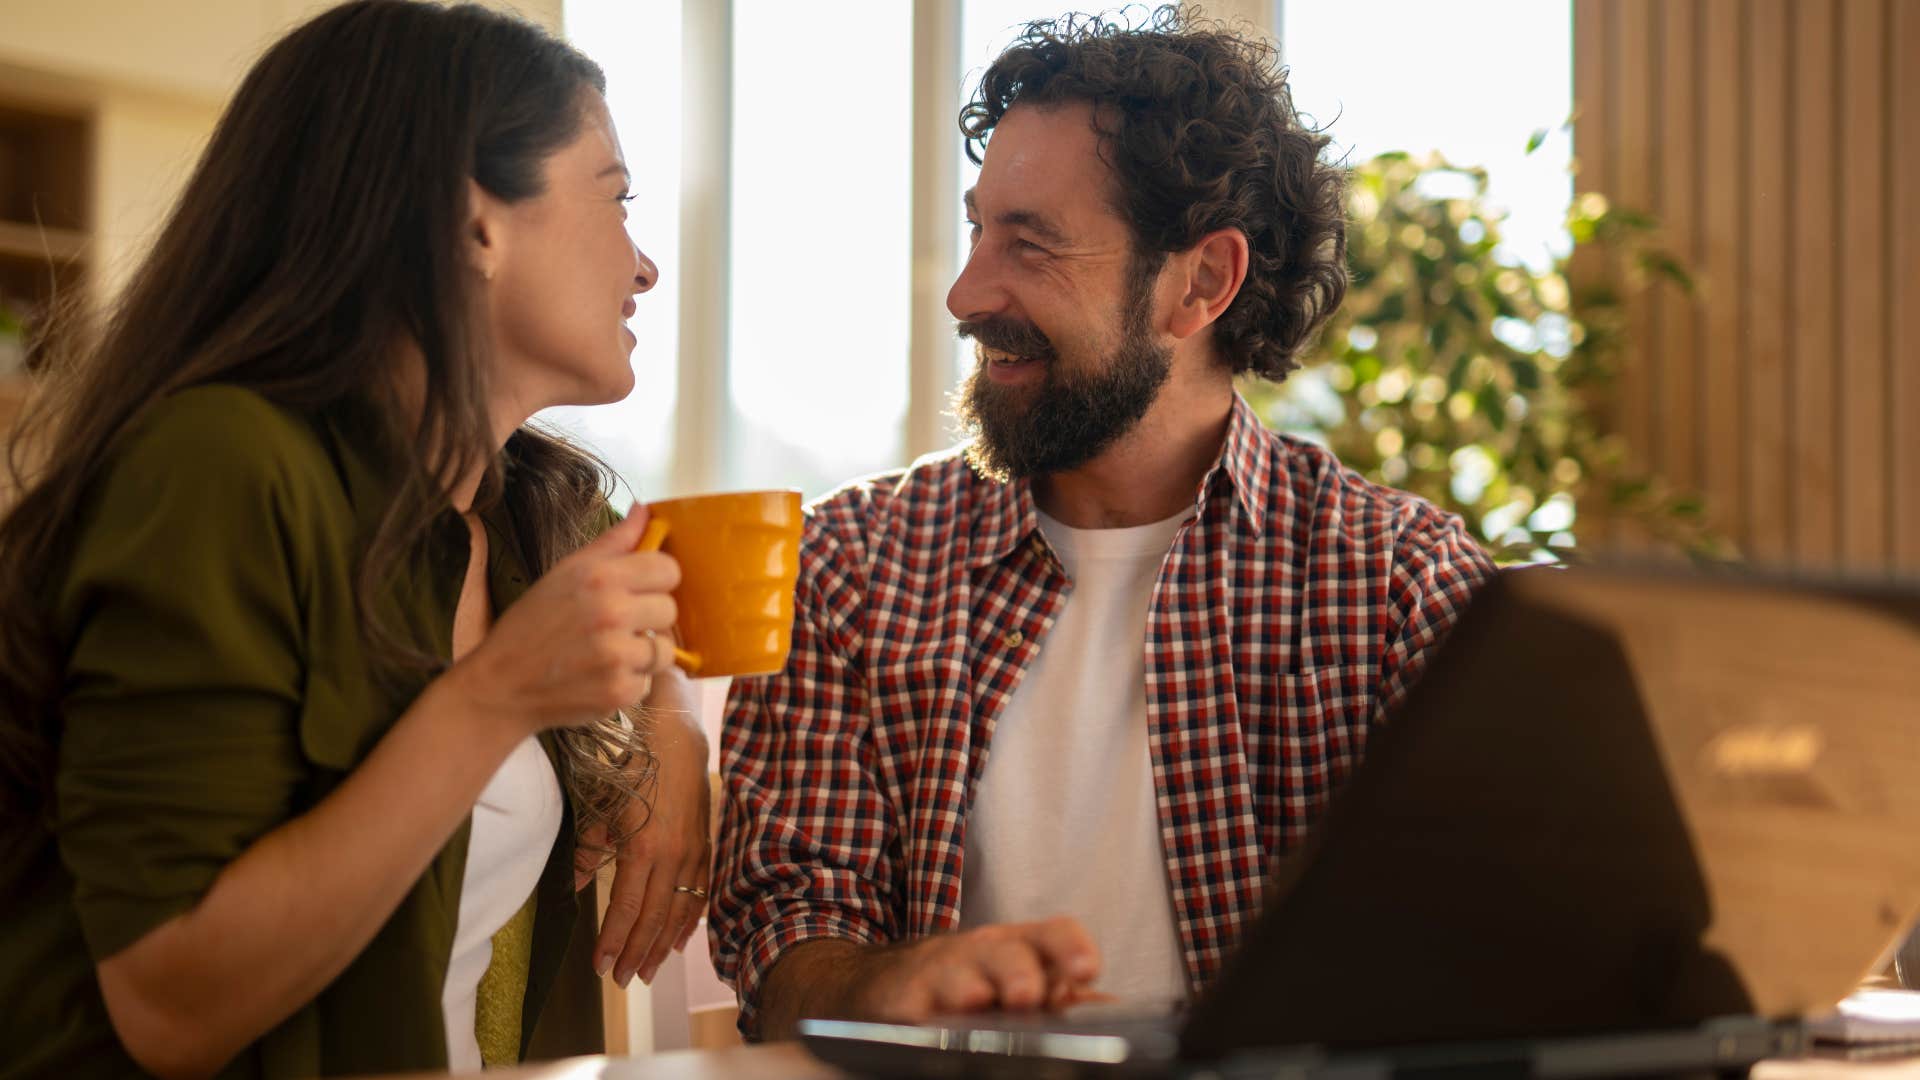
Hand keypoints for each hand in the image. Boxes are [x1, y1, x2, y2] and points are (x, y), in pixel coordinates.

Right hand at [448, 502, 679, 736]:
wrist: (500, 685)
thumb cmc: (533, 625)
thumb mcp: (566, 572)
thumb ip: (613, 542)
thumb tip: (645, 510)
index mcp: (599, 576)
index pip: (668, 569)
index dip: (657, 580)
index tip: (640, 589)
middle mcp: (611, 612)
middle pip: (670, 609)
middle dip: (648, 618)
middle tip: (616, 625)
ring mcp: (616, 655)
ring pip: (664, 648)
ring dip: (642, 653)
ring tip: (607, 652)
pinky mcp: (619, 691)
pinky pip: (648, 681)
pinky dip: (628, 681)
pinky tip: (598, 675)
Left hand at [577, 666, 712, 986]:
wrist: (676, 735)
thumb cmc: (631, 766)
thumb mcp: (600, 805)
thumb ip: (587, 849)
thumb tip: (572, 886)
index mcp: (642, 848)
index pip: (625, 908)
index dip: (612, 941)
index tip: (599, 967)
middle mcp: (672, 856)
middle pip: (653, 918)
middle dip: (636, 953)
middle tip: (621, 980)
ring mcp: (693, 852)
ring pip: (679, 910)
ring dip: (661, 944)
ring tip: (646, 971)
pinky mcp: (705, 845)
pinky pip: (700, 892)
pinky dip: (689, 919)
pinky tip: (679, 940)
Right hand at [851, 917, 1104, 1021]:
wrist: (888, 980)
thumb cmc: (968, 979)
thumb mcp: (1015, 977)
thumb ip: (1060, 992)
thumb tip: (1109, 1007)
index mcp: (1019, 946)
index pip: (1053, 933)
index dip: (1071, 947)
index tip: (1087, 971)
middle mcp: (982, 953)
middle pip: (1007, 953)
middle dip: (1018, 973)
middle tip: (1027, 995)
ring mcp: (942, 975)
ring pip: (959, 980)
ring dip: (970, 992)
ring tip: (977, 1003)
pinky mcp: (905, 1002)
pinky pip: (917, 1010)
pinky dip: (926, 1019)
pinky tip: (935, 1028)